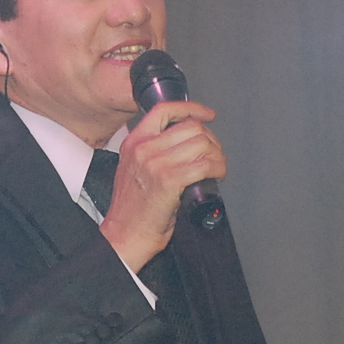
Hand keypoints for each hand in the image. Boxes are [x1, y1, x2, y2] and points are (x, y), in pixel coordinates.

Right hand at [99, 100, 225, 271]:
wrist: (125, 235)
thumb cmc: (132, 209)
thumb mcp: (132, 168)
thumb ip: (150, 151)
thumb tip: (181, 143)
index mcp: (134, 142)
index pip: (164, 110)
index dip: (191, 108)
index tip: (207, 114)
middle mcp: (143, 148)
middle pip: (190, 127)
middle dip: (210, 139)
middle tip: (213, 154)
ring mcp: (156, 164)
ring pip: (201, 144)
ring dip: (217, 155)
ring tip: (216, 167)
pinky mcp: (169, 181)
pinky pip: (204, 165)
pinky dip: (218, 168)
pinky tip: (218, 175)